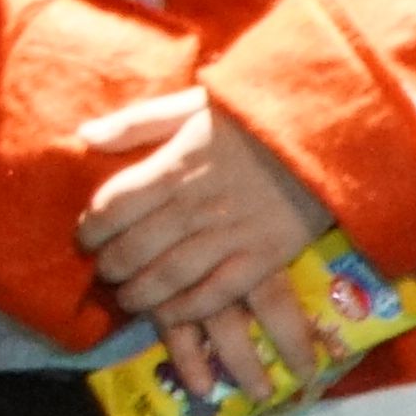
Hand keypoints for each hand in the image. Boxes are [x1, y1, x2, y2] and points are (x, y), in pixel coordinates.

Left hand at [77, 98, 328, 331]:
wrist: (330, 131)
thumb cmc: (257, 117)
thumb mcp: (192, 104)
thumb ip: (137, 122)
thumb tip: (85, 137)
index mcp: (175, 165)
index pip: (115, 204)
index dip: (92, 227)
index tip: (86, 238)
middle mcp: (197, 204)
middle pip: (135, 245)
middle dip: (111, 264)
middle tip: (105, 272)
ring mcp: (232, 233)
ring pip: (170, 274)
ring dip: (141, 292)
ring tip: (129, 298)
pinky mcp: (265, 256)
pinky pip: (219, 291)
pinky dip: (189, 307)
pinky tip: (170, 311)